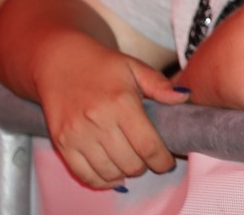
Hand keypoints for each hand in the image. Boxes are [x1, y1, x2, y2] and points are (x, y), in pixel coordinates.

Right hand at [34, 38, 189, 189]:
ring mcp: (77, 134)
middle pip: (130, 163)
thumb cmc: (102, 65)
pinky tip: (113, 175)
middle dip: (145, 167)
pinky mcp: (61, 143)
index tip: (167, 162)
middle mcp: (98, 120)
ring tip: (132, 164)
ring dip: (125, 174)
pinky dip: (102, 181)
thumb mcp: (134, 67)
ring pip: (109, 172)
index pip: (148, 145)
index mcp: (121, 101)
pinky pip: (84, 174)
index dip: (162, 160)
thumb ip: (160, 85)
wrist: (59, 62)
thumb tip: (185, 96)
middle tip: (150, 160)